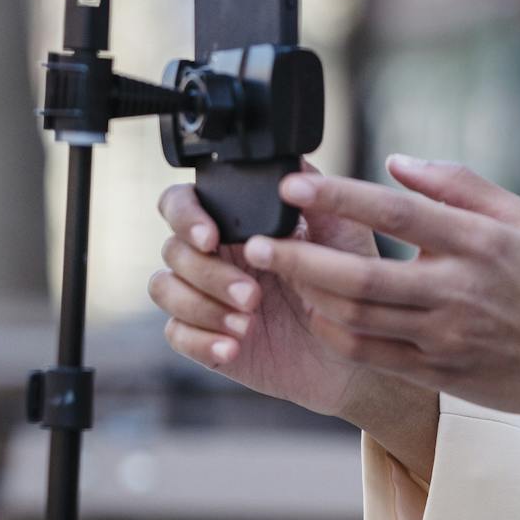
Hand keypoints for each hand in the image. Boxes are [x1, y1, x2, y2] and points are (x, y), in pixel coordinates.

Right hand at [150, 159, 388, 421]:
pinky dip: (201, 341)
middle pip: (173, 248)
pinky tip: (233, 348)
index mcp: (237, 224)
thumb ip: (314, 198)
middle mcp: (215, 256)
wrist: (356, 350)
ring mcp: (205, 296)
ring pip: (164, 288)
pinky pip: (175, 333)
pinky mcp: (204, 336)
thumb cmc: (350, 286)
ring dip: (201, 305)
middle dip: (208, 272)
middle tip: (253, 295)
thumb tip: (291, 168)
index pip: (182, 203)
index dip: (185, 215)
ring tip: (246, 323)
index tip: (210, 237)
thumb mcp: (342, 236)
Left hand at [240, 155, 519, 444]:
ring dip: (307, 295)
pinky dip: (334, 332)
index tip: (293, 187)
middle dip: (297, 258)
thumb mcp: (519, 216)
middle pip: (360, 276)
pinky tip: (315, 309)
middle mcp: (458, 291)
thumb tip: (393, 163)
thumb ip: (457, 184)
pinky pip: (370, 353)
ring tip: (277, 271)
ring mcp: (445, 337)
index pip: (396, 213)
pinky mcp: (437, 372)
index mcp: (480, 243)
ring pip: (356, 319)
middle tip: (253, 243)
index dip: (339, 198)